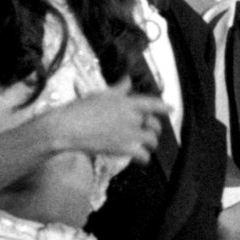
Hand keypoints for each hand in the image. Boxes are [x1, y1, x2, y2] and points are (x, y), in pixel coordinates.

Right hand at [50, 77, 168, 161]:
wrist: (68, 128)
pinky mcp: (124, 148)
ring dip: (151, 144)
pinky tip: (141, 158)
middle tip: (151, 132)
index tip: (171, 109)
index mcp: (126, 102)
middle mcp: (132, 117)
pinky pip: (143, 156)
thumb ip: (118, 89)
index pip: (152, 103)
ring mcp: (129, 133)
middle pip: (154, 124)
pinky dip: (144, 158)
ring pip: (151, 140)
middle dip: (155, 128)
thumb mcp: (100, 95)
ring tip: (147, 146)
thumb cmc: (80, 109)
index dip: (164, 106)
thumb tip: (128, 80)